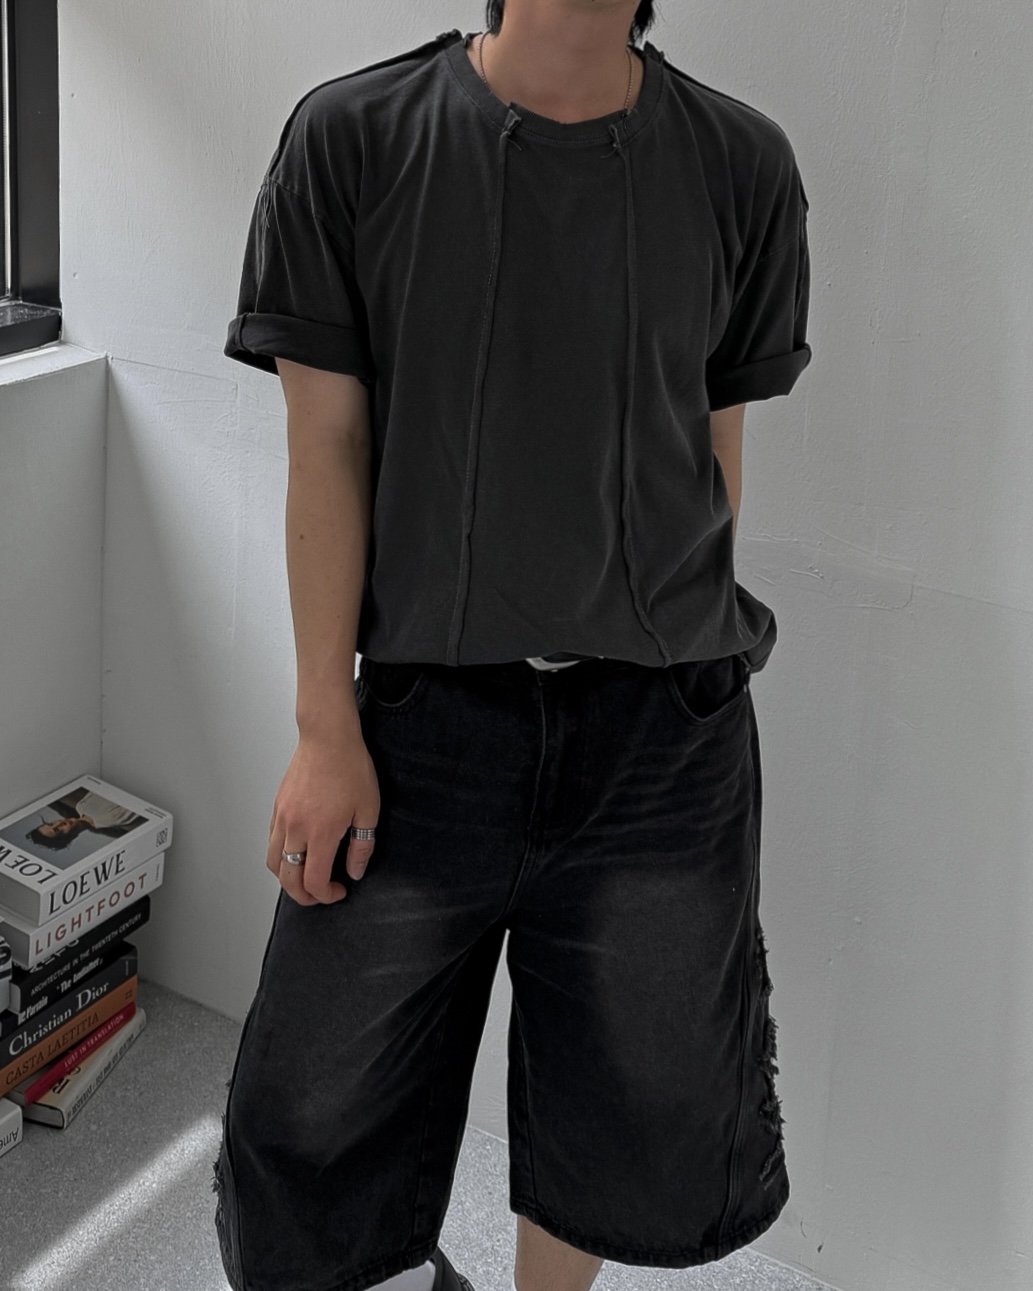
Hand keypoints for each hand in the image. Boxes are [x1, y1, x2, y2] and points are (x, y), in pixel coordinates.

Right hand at [266, 732, 380, 904]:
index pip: (314, 881)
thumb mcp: (369, 809)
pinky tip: (297, 852)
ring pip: (273, 863)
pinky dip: (280, 856)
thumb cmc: (350, 767)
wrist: (328, 737)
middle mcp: (296, 828)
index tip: (340, 891)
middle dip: (304, 896)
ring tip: (306, 878)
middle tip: (320, 894)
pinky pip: (271, 842)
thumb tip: (355, 872)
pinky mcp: (277, 808)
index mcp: (320, 833)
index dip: (326, 896)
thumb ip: (362, 846)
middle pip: (288, 879)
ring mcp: (282, 818)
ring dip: (287, 878)